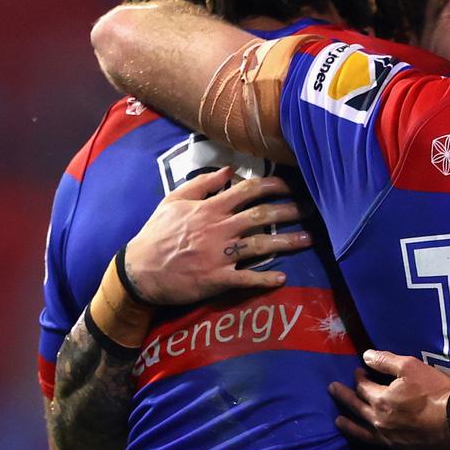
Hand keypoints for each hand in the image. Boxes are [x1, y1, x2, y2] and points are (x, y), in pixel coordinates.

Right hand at [123, 167, 308, 304]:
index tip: (290, 185)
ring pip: (260, 246)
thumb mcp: (173, 201)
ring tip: (309, 240)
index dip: (272, 186)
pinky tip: (282, 277)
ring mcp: (219, 255)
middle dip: (289, 211)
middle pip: (261, 217)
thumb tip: (228, 170)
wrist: (138, 271)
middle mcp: (218, 230)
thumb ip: (201, 184)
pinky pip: (246, 279)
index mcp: (209, 209)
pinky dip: (265, 278)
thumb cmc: (156, 234)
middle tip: (311, 210)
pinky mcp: (216, 279)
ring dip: (287, 242)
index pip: (246, 191)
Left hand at [330, 350, 449, 449]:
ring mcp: (391, 442)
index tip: (358, 371)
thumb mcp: (411, 367)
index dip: (359, 377)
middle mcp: (380, 423)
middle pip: (358, 409)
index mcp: (381, 401)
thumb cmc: (435, 392)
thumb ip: (386, 361)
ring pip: (364, 436)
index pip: (363, 387)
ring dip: (350, 428)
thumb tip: (365, 356)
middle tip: (333, 389)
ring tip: (339, 422)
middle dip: (345, 397)